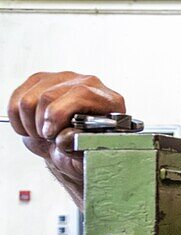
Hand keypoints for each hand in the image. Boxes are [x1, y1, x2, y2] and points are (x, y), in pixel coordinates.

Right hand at [7, 71, 125, 197]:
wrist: (79, 147)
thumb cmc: (90, 150)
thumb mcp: (91, 154)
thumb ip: (80, 146)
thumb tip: (64, 137)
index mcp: (109, 100)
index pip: (79, 94)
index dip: (58, 114)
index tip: (50, 134)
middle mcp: (88, 83)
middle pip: (49, 96)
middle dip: (41, 124)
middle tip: (46, 140)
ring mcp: (64, 79)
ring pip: (29, 98)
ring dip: (29, 123)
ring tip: (41, 136)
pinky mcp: (42, 80)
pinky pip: (18, 97)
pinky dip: (17, 117)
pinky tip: (30, 128)